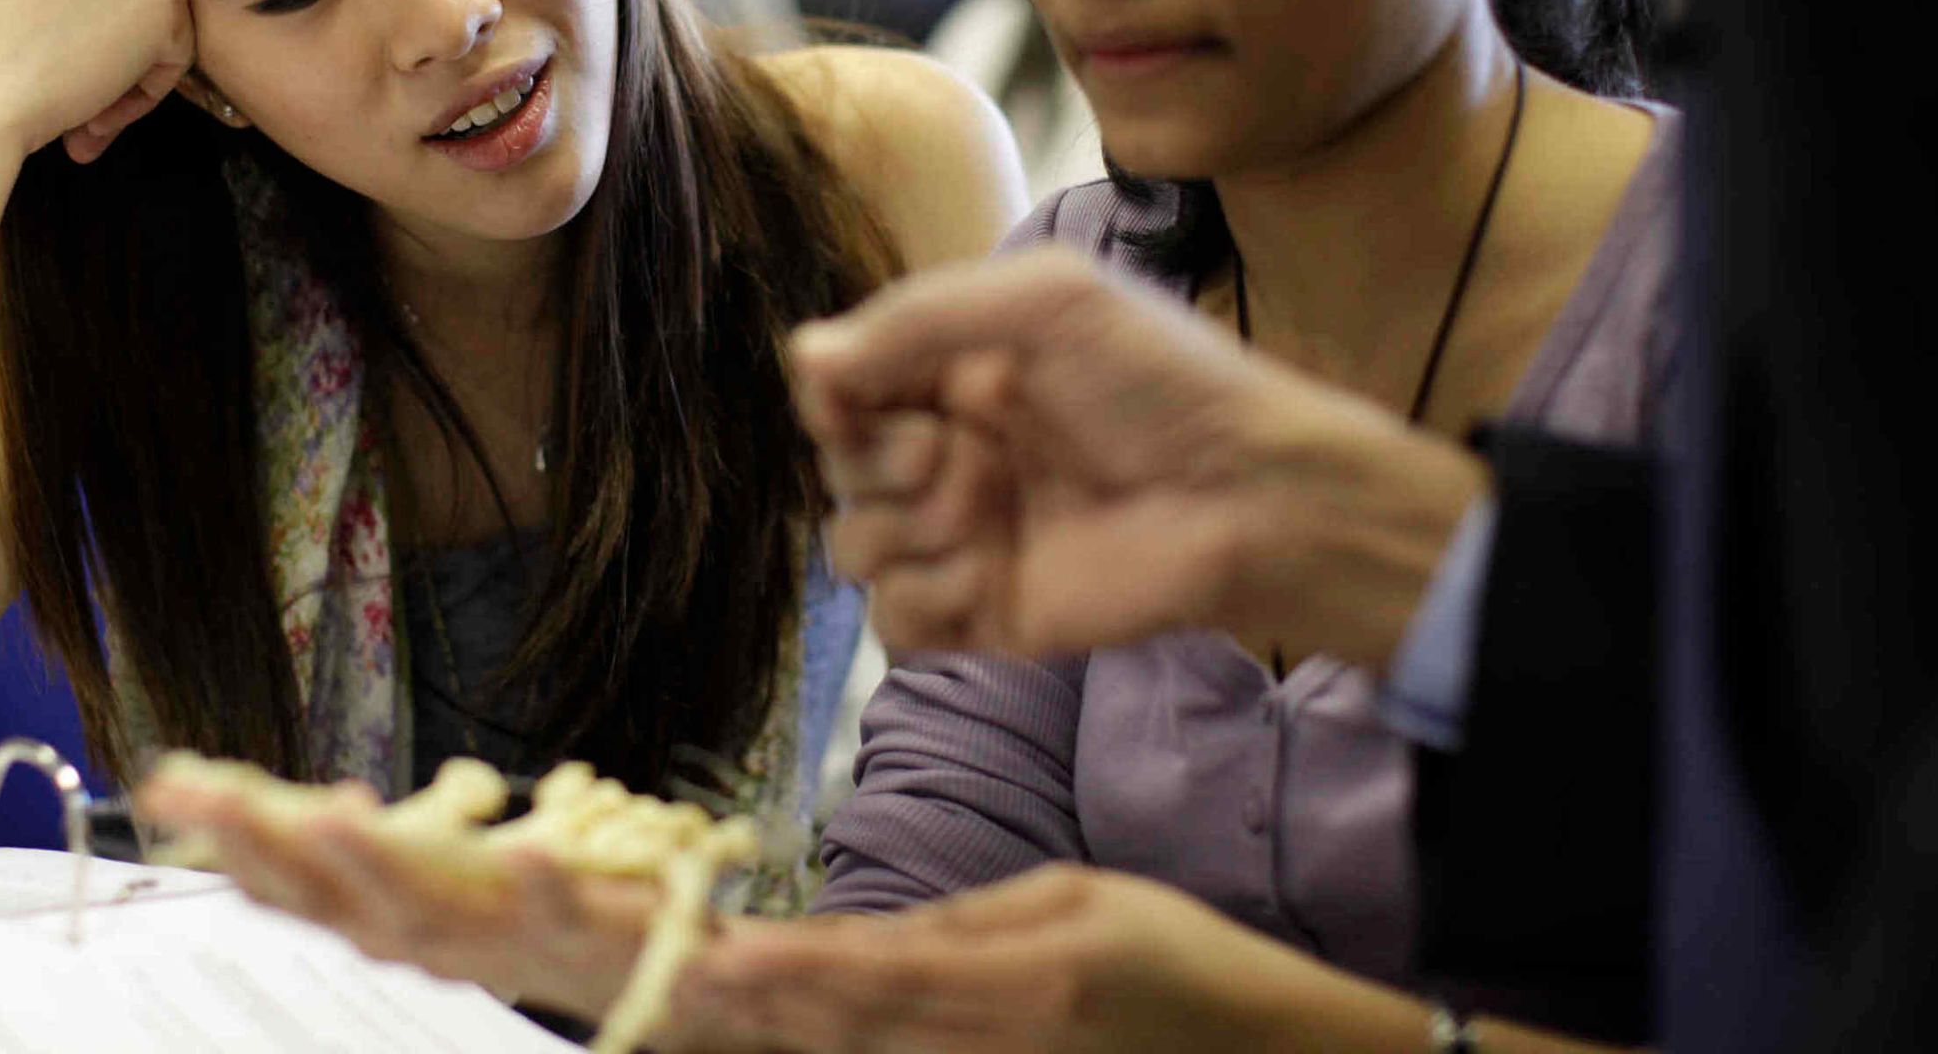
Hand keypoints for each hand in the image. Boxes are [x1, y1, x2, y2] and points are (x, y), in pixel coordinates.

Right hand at [0, 0, 194, 164]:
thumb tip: (110, 6)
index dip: (88, 11)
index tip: (60, 53)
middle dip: (111, 39)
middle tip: (74, 91)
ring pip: (158, 20)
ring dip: (128, 70)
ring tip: (83, 115)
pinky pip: (177, 55)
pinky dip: (146, 93)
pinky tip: (95, 117)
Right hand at [132, 771, 661, 1022]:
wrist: (680, 979)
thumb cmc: (558, 916)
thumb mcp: (465, 872)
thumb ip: (405, 836)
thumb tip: (326, 800)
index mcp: (401, 916)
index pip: (300, 884)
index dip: (234, 839)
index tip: (170, 784)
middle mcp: (436, 940)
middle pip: (335, 898)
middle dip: (266, 846)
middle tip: (205, 792)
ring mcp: (507, 942)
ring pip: (423, 914)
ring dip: (372, 866)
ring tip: (329, 808)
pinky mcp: (586, 930)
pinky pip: (560, 909)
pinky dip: (540, 882)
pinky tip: (526, 846)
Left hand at [680, 865, 1344, 1053]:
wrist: (1263, 1051)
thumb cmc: (1178, 959)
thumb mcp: (1080, 898)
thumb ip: (970, 918)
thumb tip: (868, 930)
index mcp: (1029, 978)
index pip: (890, 971)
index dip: (803, 962)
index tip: (728, 947)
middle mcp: (1004, 1044)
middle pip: (859, 1029)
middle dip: (764, 1004)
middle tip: (674, 979)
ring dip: (785, 1035)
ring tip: (699, 1007)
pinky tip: (786, 1035)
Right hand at [795, 249, 1483, 665]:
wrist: (1251, 498)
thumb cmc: (1162, 381)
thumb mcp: (1046, 300)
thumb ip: (918, 318)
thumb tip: (804, 357)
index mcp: (956, 374)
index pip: (840, 385)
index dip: (834, 397)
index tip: (855, 400)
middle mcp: (951, 454)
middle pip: (838, 469)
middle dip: (879, 463)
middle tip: (957, 458)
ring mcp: (964, 539)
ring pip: (853, 547)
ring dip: (903, 530)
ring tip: (986, 514)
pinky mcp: (984, 615)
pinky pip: (895, 623)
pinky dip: (927, 600)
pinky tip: (988, 576)